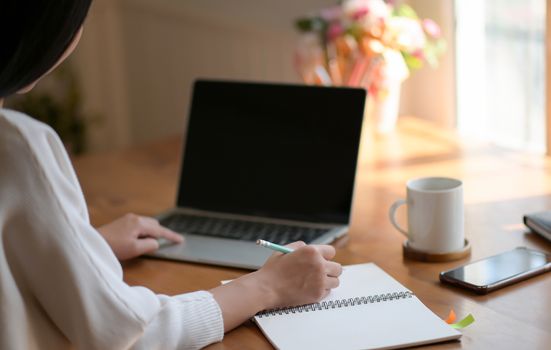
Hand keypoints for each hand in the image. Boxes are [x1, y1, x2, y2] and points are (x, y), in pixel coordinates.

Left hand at [96, 213, 182, 259]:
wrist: (92, 243)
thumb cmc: (113, 247)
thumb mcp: (135, 249)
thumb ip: (150, 245)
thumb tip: (156, 242)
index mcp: (139, 223)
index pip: (160, 230)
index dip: (171, 236)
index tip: (180, 240)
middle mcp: (135, 218)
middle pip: (154, 224)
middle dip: (160, 233)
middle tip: (162, 244)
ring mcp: (127, 219)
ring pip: (146, 224)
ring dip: (151, 233)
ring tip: (147, 244)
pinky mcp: (122, 222)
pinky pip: (139, 225)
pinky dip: (143, 232)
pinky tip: (137, 240)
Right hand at [209, 241, 341, 331]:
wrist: (266, 289)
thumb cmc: (273, 270)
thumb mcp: (284, 250)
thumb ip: (299, 247)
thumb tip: (308, 247)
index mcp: (312, 251)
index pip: (331, 252)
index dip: (325, 256)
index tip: (322, 260)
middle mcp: (319, 265)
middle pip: (337, 268)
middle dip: (330, 270)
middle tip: (321, 272)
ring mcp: (320, 281)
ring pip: (335, 281)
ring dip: (327, 281)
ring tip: (315, 281)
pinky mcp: (318, 294)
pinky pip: (328, 292)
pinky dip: (321, 291)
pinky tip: (309, 289)